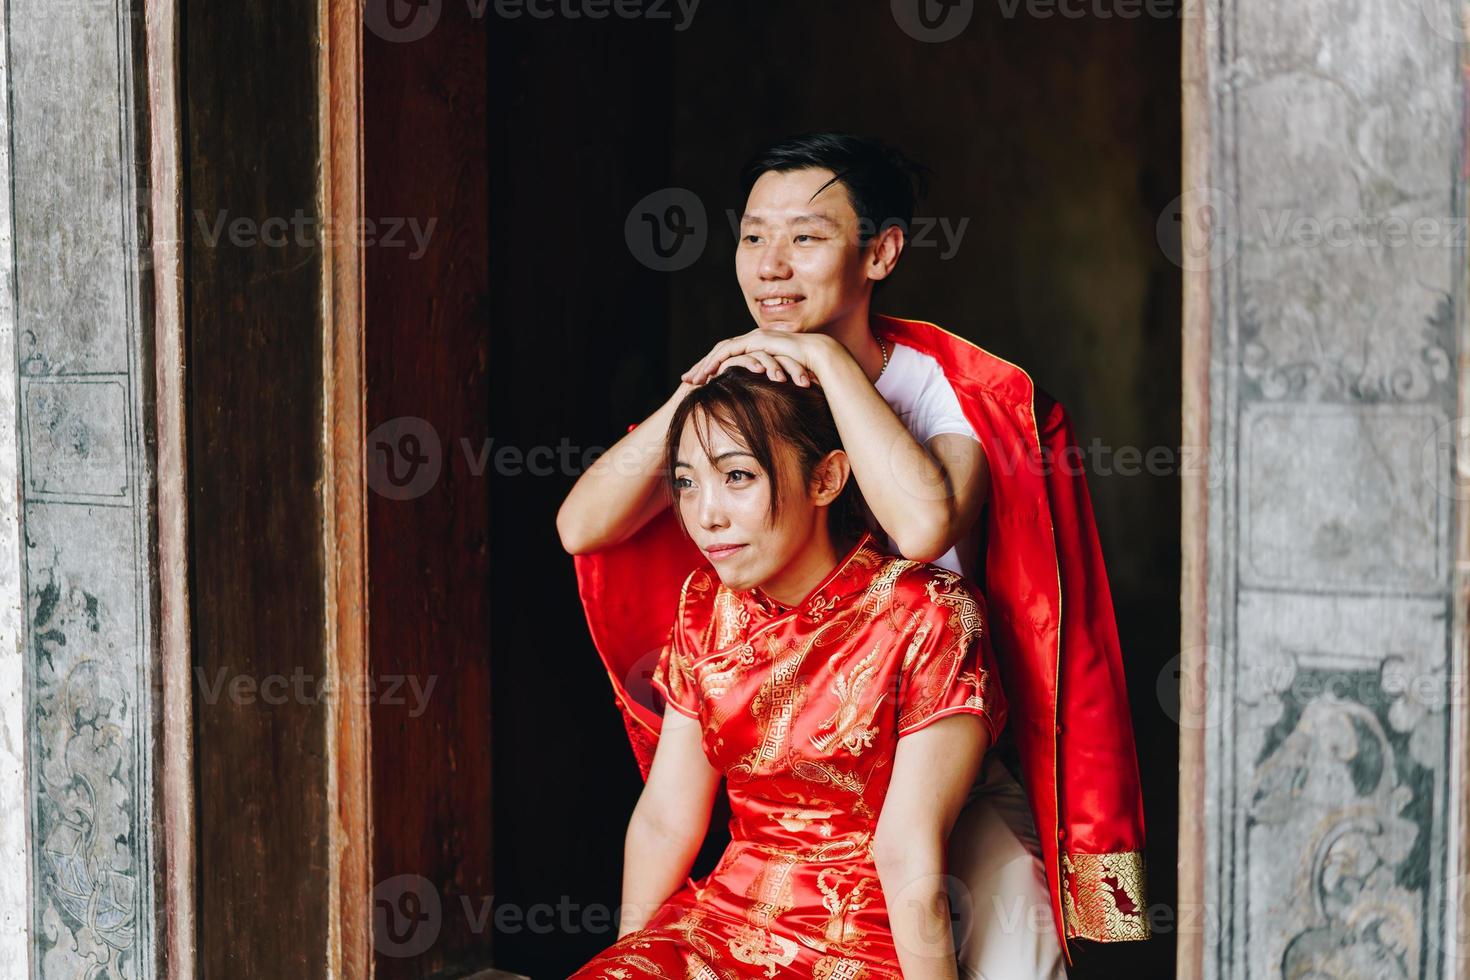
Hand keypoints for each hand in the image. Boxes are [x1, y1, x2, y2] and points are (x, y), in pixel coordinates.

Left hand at [681, 329, 837, 387]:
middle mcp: (754, 340)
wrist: (822, 359)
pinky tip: (707, 373)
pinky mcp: (757, 341)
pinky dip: (716, 361)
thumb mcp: (783, 380)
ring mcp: (755, 338)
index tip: (700, 381)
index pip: (730, 357)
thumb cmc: (807, 371)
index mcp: (759, 348)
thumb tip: (766, 403)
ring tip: (691, 380)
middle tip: (686, 379)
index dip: (714, 368)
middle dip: (702, 365)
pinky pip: (731, 351)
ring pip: (721, 350)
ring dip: (705, 364)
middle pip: (721, 352)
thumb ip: (772, 386)